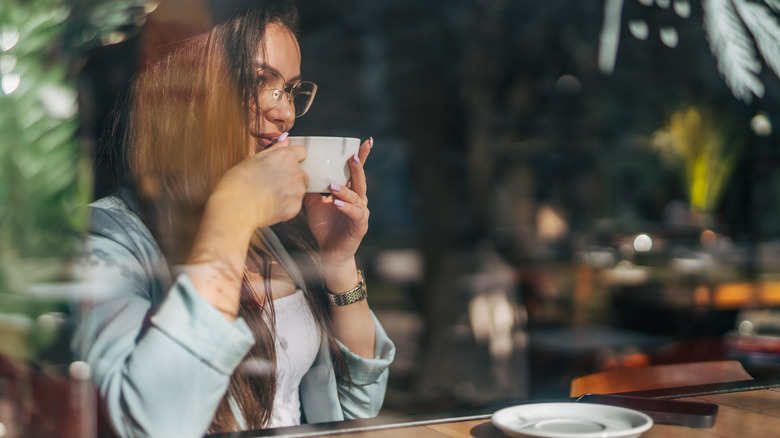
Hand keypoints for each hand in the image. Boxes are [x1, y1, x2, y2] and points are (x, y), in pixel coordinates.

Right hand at [212, 137, 308, 231]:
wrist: (235, 208)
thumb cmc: (238, 183)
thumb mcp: (253, 159)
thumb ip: (274, 149)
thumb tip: (284, 141)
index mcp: (286, 157)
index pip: (301, 152)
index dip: (292, 158)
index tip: (284, 163)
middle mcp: (296, 172)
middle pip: (301, 172)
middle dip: (291, 177)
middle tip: (272, 182)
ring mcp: (297, 190)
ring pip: (299, 189)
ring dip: (289, 191)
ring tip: (269, 194)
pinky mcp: (295, 207)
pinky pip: (294, 204)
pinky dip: (285, 205)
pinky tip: (270, 204)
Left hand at [304, 138, 372, 268]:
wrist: (330, 252)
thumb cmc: (325, 226)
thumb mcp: (315, 203)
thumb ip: (312, 188)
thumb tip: (300, 170)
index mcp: (350, 192)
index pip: (355, 171)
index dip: (362, 156)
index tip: (366, 141)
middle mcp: (358, 200)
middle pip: (360, 180)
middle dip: (357, 167)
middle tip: (353, 156)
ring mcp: (361, 212)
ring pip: (356, 197)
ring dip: (345, 190)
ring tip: (333, 185)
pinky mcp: (359, 226)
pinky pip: (354, 214)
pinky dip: (346, 208)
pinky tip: (337, 203)